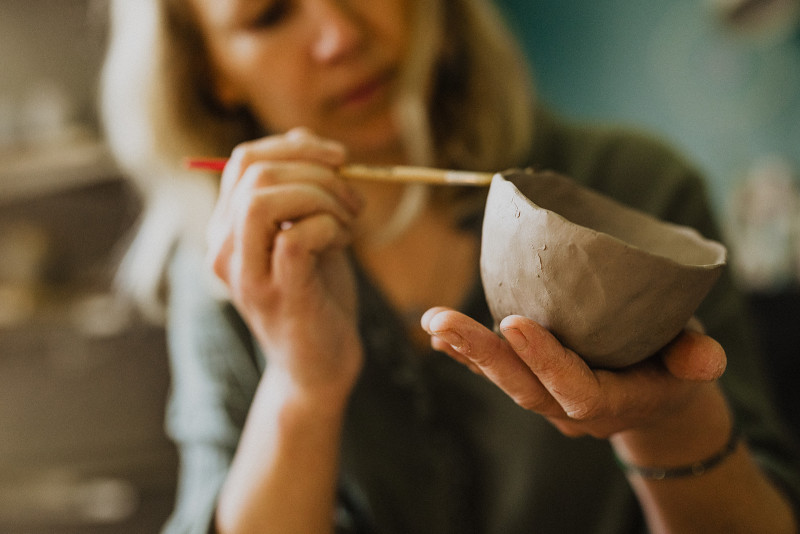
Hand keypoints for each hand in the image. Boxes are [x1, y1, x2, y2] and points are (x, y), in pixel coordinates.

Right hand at [207, 128, 365, 394]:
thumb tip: (312, 143)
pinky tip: (343, 243)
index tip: (340, 158)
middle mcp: (224, 248)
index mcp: (228, 227)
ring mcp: (247, 274)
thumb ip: (302, 189)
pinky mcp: (278, 295)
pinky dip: (330, 227)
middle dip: (317, 172)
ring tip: (349, 223)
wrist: (319, 365)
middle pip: (254, 173)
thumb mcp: (308, 231)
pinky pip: (296, 236)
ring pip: (263, 199)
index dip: (296, 147)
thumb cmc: (317, 294)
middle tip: (354, 200)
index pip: (245, 160)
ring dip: (322, 198)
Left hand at [421, 307, 726, 437]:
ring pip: (502, 381)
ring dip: (465, 351)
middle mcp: (571, 408)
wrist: (652, 398)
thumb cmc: (670, 367)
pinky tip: (437, 334)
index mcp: (613, 402)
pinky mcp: (531, 385)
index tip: (515, 322)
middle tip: (446, 321)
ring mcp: (547, 400)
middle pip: (523, 387)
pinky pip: (495, 373)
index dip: (545, 359)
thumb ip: (695, 359)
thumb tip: (707, 360)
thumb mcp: (690, 362)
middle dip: (483, 354)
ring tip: (433, 321)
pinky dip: (465, 354)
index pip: (575, 389)